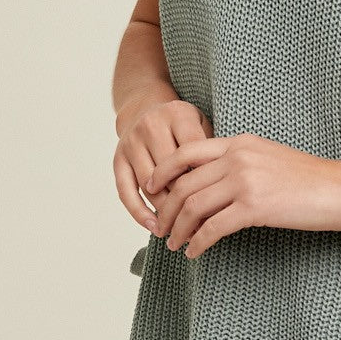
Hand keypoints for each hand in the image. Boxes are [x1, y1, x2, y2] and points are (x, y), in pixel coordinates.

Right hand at [113, 92, 214, 232]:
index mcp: (178, 115)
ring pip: (150, 186)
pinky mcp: (118, 159)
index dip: (205, 182)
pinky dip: (139, 212)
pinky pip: (125, 191)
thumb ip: (210, 152)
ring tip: (183, 231)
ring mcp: (132, 142)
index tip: (220, 206)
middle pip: (170, 173)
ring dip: (166, 212)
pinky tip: (153, 227)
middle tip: (203, 226)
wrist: (146, 108)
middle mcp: (151, 126)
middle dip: (187, 202)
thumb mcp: (203, 126)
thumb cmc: (183, 125)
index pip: (193, 155)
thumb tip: (222, 194)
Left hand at [144, 131, 340, 258]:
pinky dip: (198, 242)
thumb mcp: (270, 158)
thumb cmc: (311, 179)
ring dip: (178, 230)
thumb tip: (215, 182)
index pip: (186, 152)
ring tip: (174, 245)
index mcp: (239, 142)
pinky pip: (213, 227)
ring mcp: (245, 180)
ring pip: (193, 207)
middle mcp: (237, 157)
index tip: (151, 190)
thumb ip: (241, 162)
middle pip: (184, 184)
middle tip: (160, 229)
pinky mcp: (254, 206)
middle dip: (166, 210)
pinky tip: (195, 252)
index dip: (163, 172)